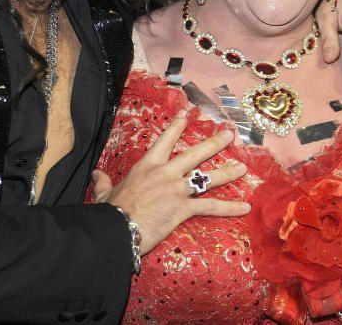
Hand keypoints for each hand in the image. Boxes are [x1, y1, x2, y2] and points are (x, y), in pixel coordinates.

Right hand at [90, 110, 248, 254]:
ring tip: (243, 168)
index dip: (177, 126)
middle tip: (230, 134)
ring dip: (227, 172)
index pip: (165, 140)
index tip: (186, 113)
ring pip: (207, 177)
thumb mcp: (105, 193)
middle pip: (195, 154)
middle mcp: (165, 173)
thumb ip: (104, 181)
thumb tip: (96, 174)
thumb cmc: (110, 212)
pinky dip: (229, 207)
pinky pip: (210, 207)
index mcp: (147, 166)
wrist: (115, 228)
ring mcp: (176, 189)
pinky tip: (244, 206)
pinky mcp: (183, 208)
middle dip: (214, 143)